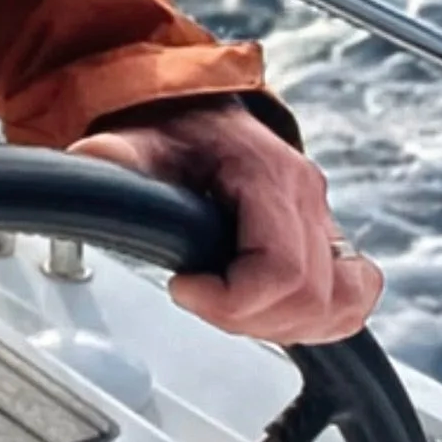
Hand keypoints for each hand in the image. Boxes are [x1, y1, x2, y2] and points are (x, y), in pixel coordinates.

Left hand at [71, 101, 382, 343]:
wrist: (199, 114)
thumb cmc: (176, 127)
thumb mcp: (139, 139)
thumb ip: (115, 156)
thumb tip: (88, 160)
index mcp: (270, 174)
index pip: (281, 270)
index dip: (232, 301)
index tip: (182, 288)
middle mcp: (309, 199)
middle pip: (309, 299)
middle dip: (247, 318)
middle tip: (200, 297)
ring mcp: (324, 222)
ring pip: (338, 308)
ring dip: (283, 327)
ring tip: (231, 308)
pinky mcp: (329, 243)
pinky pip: (353, 297)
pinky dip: (320, 320)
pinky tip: (272, 315)